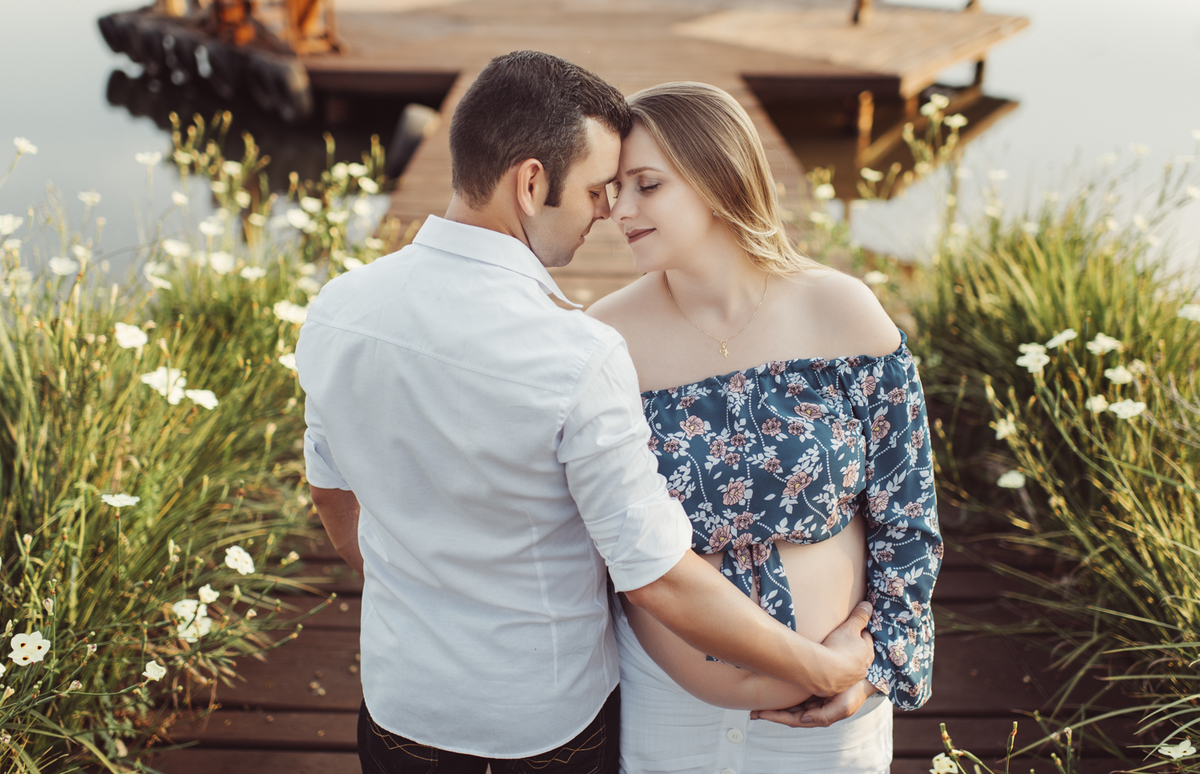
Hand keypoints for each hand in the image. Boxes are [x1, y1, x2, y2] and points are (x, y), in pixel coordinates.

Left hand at [751, 679, 878, 727]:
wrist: (864, 674)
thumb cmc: (854, 691)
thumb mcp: (844, 706)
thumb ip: (824, 716)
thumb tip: (803, 719)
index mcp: (818, 714)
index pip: (792, 719)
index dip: (775, 717)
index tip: (760, 714)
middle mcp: (813, 707)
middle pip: (787, 713)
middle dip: (770, 713)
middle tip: (752, 711)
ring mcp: (812, 697)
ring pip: (788, 703)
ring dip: (773, 704)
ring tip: (756, 703)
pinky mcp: (812, 686)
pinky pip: (793, 692)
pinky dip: (781, 692)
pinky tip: (771, 688)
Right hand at [813, 601, 873, 695]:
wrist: (824, 670)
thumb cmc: (839, 647)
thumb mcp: (849, 627)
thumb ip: (859, 616)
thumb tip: (869, 605)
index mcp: (867, 653)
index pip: (866, 640)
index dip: (861, 634)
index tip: (856, 631)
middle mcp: (863, 668)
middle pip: (861, 657)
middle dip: (856, 651)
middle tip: (847, 645)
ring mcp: (852, 680)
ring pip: (852, 669)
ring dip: (847, 664)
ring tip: (837, 658)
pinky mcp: (839, 688)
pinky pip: (840, 679)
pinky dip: (837, 674)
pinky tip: (829, 670)